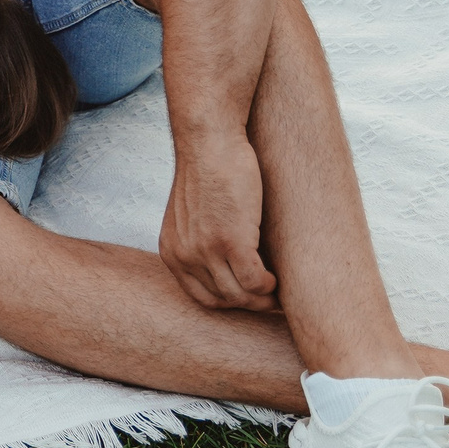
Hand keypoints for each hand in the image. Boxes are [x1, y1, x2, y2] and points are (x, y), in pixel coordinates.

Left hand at [159, 130, 277, 309]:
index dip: (229, 302)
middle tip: (271, 298)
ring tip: (277, 290)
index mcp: (172, 251)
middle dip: (250, 303)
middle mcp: (184, 255)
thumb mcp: (190, 216)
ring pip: (240, 295)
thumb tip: (224, 263)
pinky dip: (269, 286)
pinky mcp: (231, 241)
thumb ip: (198, 241)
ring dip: (262, 298)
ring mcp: (206, 250)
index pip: (201, 296)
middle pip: (222, 299)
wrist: (209, 144)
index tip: (249, 298)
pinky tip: (276, 279)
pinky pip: (255, 281)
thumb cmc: (207, 173)